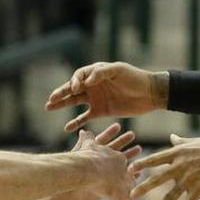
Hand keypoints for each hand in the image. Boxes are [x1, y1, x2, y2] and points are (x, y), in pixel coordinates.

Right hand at [46, 62, 166, 132]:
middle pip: (72, 89)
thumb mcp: (119, 71)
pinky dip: (76, 122)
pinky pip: (85, 117)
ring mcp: (96, 98)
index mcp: (96, 73)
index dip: (74, 82)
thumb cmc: (135, 78)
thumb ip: (103, 73)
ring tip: (49, 107)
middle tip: (50, 100)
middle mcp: (93, 85)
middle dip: (60, 93)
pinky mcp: (101, 111)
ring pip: (74, 102)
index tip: (75, 88)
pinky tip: (67, 128)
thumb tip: (88, 79)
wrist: (150, 94)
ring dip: (62, 104)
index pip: (79, 76)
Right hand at [74, 123, 140, 199]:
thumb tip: (83, 131)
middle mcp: (122, 171)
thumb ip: (87, 138)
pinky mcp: (114, 195)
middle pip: (129, 177)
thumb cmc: (86, 155)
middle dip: (134, 182)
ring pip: (126, 194)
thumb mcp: (87, 144)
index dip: (127, 163)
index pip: (123, 161)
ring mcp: (120, 184)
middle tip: (139, 186)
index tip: (132, 166)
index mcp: (116, 158)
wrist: (86, 167)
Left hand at [130, 134, 199, 199]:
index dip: (141, 164)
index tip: (129, 170)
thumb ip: (181, 142)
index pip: (155, 159)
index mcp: (178, 153)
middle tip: (131, 195)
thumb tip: (171, 138)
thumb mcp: (195, 142)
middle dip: (143, 188)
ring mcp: (191, 178)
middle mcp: (181, 166)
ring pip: (172, 195)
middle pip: (158, 179)